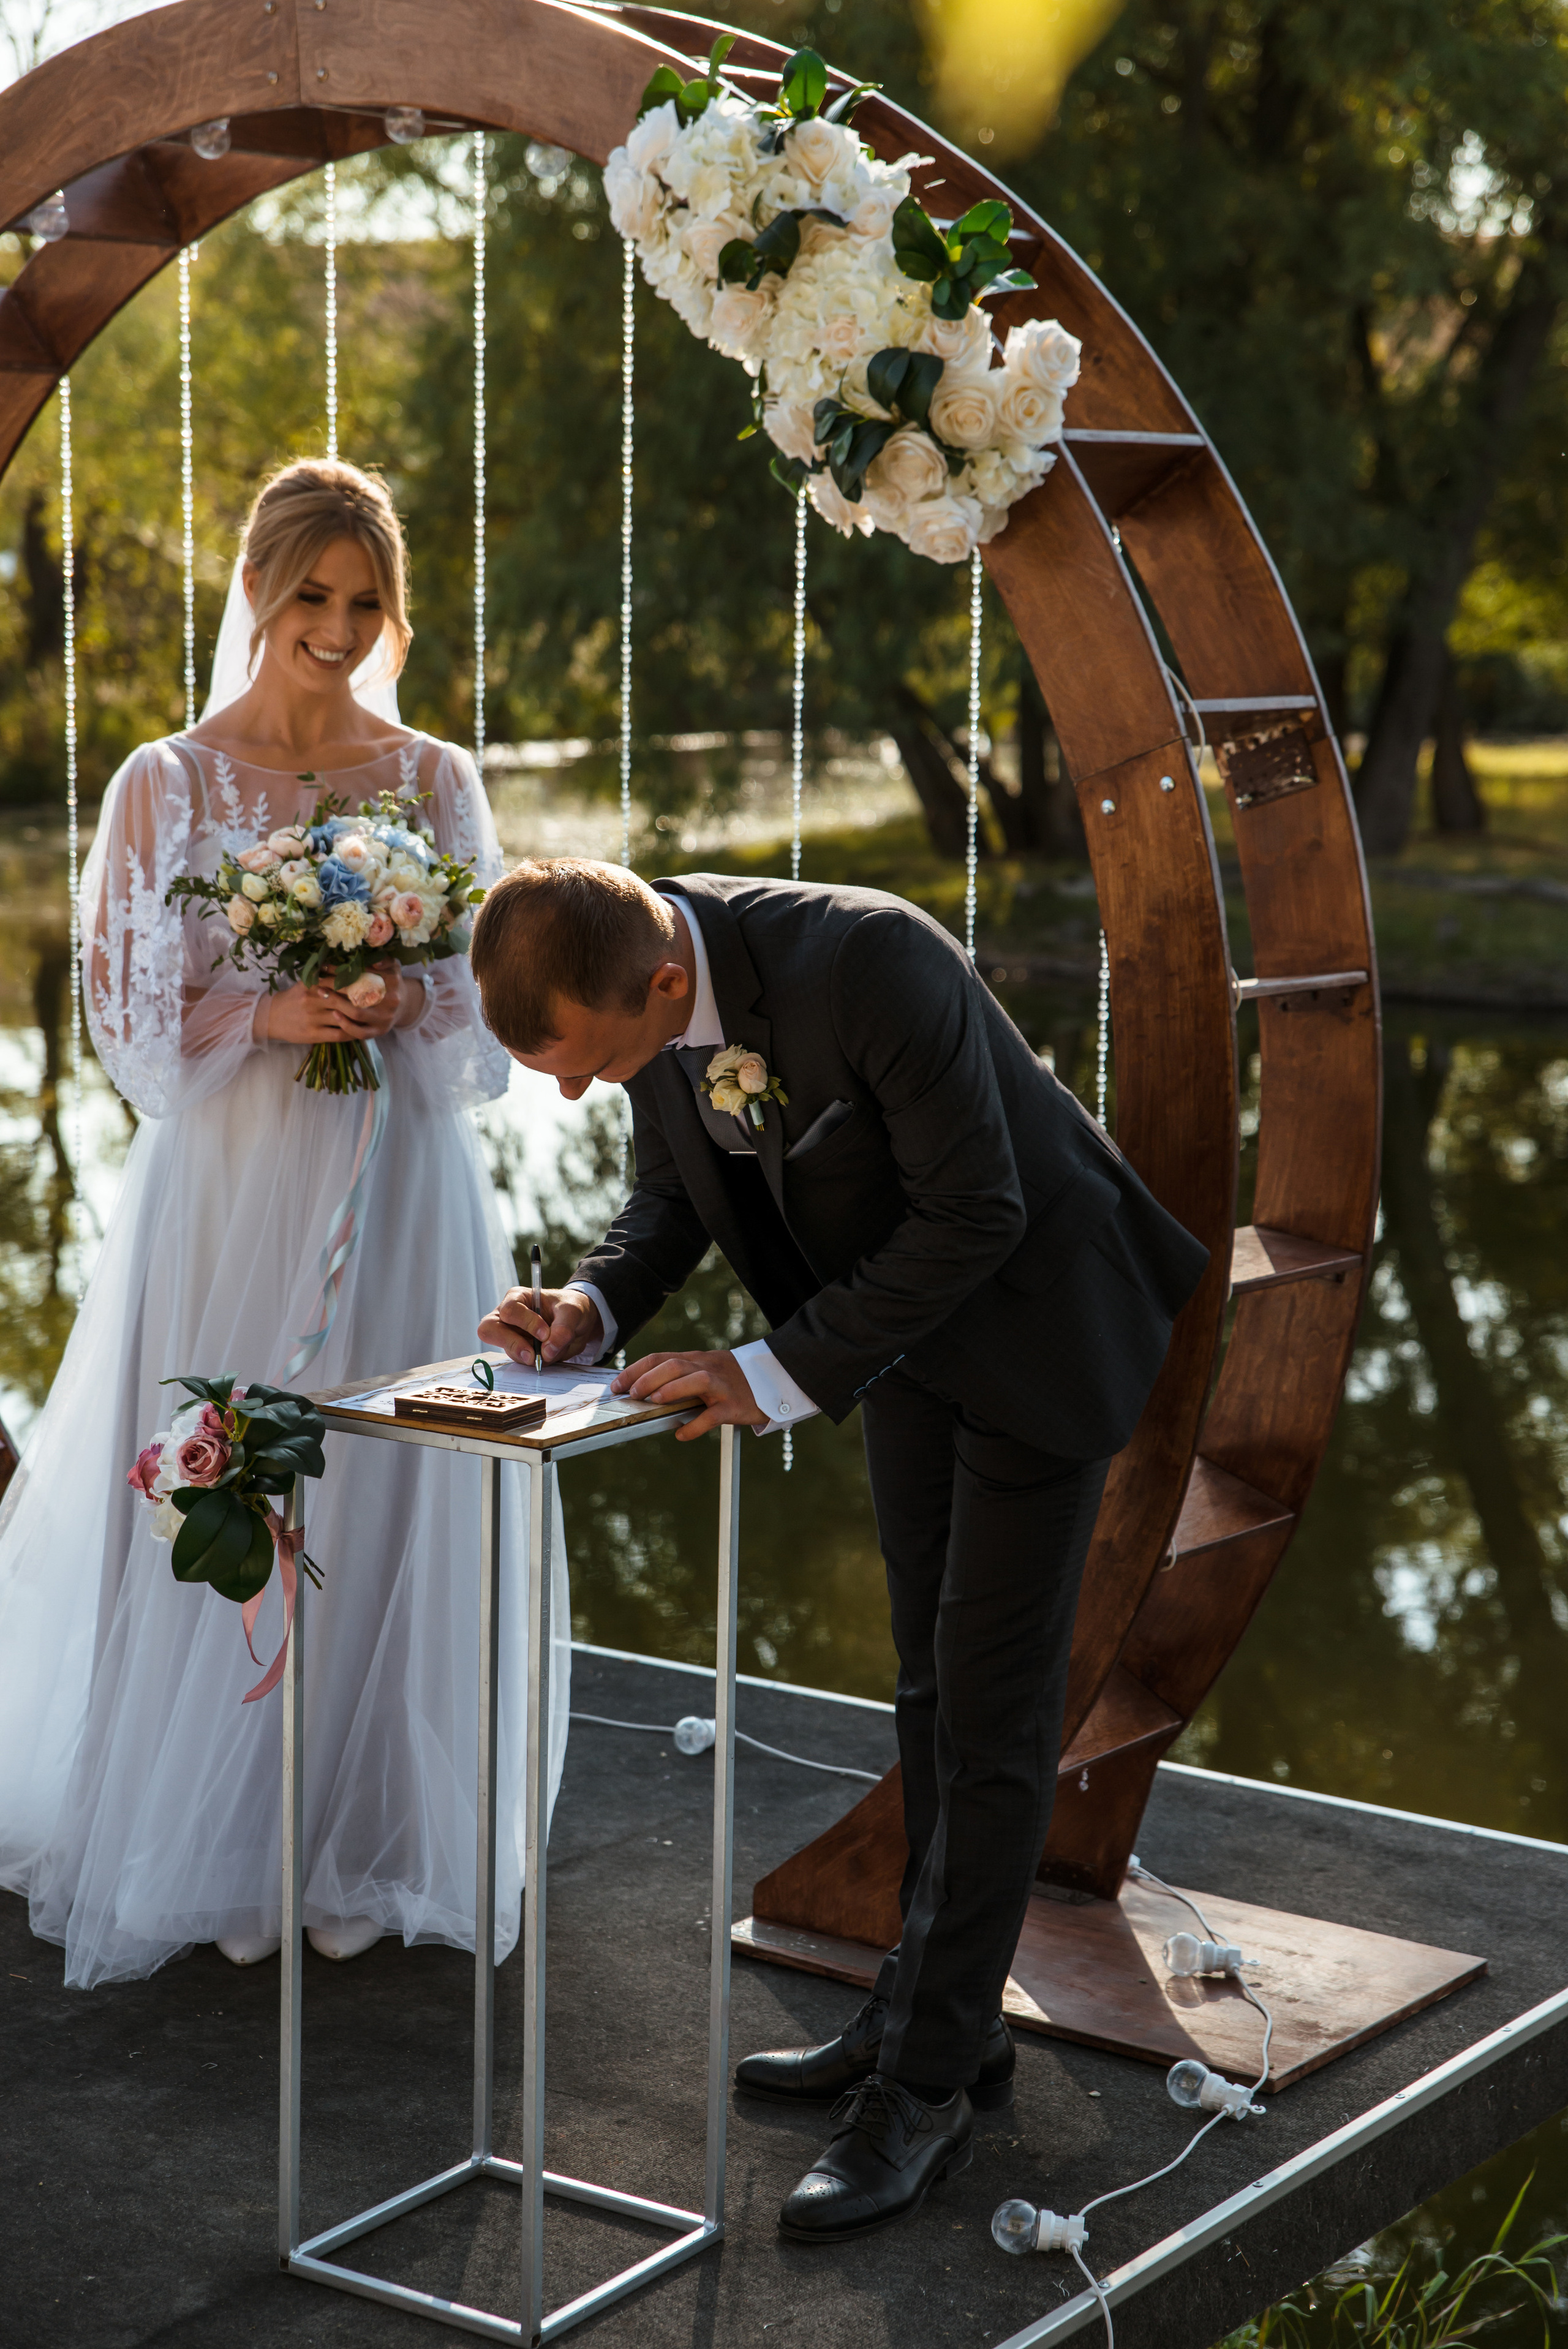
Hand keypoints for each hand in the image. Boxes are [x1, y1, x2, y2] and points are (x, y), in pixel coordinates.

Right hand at [259, 965, 416, 1043]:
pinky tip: (360, 1030)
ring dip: (360, 1017)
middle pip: (345, 998)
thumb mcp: (305, 982)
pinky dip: (351, 1032)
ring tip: (375, 1014)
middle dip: (363, 999)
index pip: (340, 981)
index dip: (359, 981)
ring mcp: (313, 1018)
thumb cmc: (293, 998)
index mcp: (312, 984)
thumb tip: (349, 964)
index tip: (376, 980)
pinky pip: (338, 1034)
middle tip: (381, 999)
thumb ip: (324, 974)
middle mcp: (312, 1000)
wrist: (270, 1018)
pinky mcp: (313, 1034)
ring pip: (343, 1016)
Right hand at [478, 1286, 602, 1366]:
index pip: (510, 1310)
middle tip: (532, 1355)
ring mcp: (511, 1335)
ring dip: (530, 1356)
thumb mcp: (573, 1311)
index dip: (526, 1323)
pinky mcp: (519, 1351)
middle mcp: (508, 1316)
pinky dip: (536, 1362)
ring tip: (551, 1351)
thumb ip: (563, 1328)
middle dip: (512, 1344)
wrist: (578, 1323)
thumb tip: (547, 1351)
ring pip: (507, 1350)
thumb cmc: (571, 1308)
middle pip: (489, 1330)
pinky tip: (549, 1355)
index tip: (545, 1333)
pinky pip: (520, 1361)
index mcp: (518, 1298)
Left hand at [611, 1349, 764, 1441]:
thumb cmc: (732, 1379)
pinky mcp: (734, 1405)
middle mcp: (707, 1368)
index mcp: (696, 1359)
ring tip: (654, 1401)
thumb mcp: (706, 1369)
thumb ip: (681, 1376)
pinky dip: (695, 1425)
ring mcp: (722, 1386)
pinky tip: (681, 1434)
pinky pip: (713, 1415)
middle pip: (674, 1365)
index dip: (636, 1369)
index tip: (617, 1384)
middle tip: (631, 1393)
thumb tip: (646, 1389)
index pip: (660, 1357)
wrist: (773, 1379)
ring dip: (671, 1390)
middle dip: (647, 1378)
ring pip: (695, 1380)